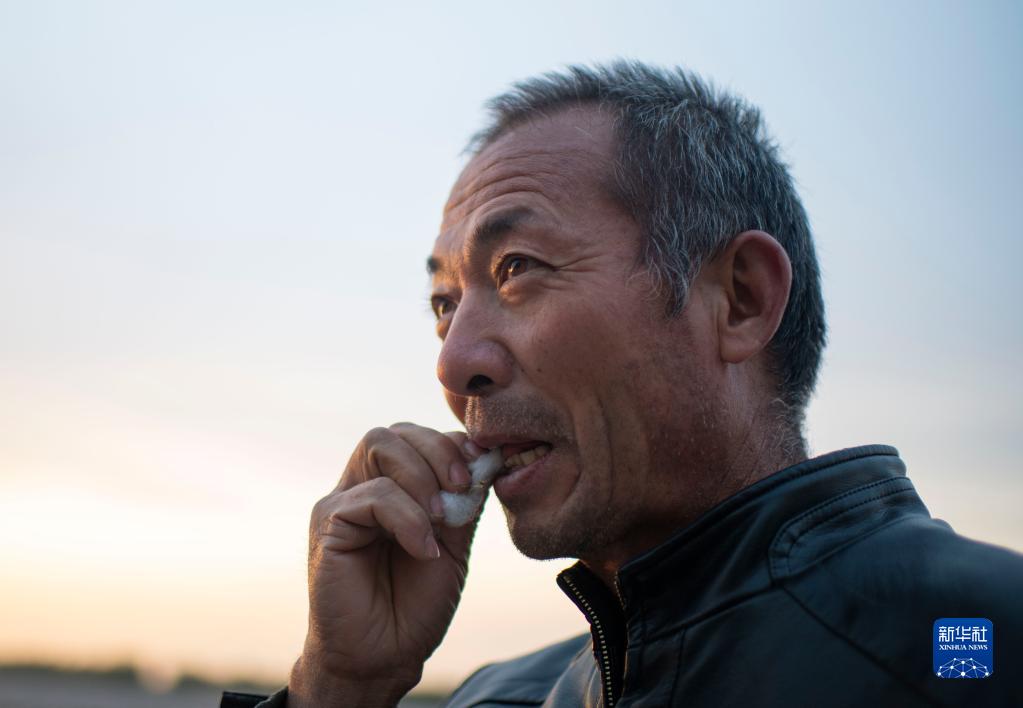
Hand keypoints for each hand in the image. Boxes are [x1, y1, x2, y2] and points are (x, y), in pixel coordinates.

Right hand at [288, 423, 480, 706]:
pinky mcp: (329, 523)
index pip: (418, 437)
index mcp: (392, 488)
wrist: (385, 654)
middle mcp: (362, 486)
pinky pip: (372, 494)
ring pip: (380, 444)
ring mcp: (343, 502)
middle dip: (438, 450)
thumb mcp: (453, 544)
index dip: (452, 443)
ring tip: (441, 519)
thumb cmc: (415, 603)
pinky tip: (423, 548)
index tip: (483, 466)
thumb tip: (486, 457)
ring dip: (422, 477)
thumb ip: (463, 501)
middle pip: (396, 432)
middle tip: (462, 486)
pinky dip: (408, 517)